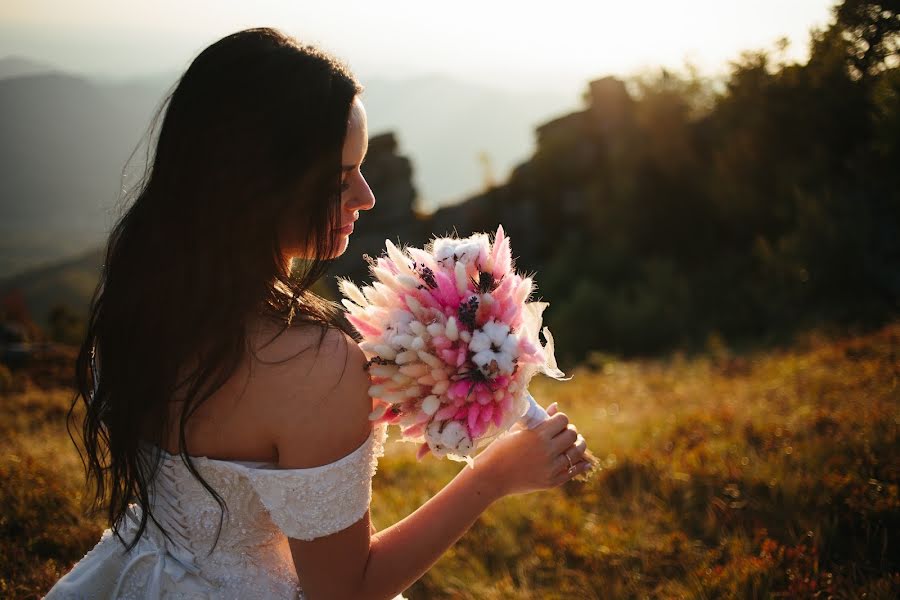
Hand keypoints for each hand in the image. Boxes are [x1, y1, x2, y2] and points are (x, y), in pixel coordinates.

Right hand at [474, 402, 591, 496]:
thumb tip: (556, 406)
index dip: (560, 419)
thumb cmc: (501, 449)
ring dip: (578, 446)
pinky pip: (574, 471)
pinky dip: (581, 465)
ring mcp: (551, 468)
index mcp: (538, 435)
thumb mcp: (518, 430)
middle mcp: (547, 451)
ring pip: (577, 452)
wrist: (491, 476)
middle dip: (569, 431)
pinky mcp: (552, 482)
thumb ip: (539, 419)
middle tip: (564, 433)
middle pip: (572, 435)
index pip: (563, 420)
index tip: (556, 422)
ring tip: (574, 444)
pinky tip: (585, 462)